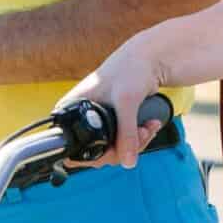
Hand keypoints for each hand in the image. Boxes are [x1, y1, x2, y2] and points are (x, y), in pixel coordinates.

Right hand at [58, 42, 168, 168]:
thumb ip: (126, 133)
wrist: (148, 58)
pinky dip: (139, 137)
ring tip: (148, 127)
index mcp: (72, 108)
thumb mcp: (126, 101)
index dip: (96, 156)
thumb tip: (128, 163)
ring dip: (136, 143)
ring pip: (113, 149)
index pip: (73, 148)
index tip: (119, 150)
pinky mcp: (114, 122)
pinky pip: (124, 141)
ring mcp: (98, 121)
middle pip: (97, 153)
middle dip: (123, 148)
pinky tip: (150, 124)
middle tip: (141, 133)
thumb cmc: (131, 69)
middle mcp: (81, 116)